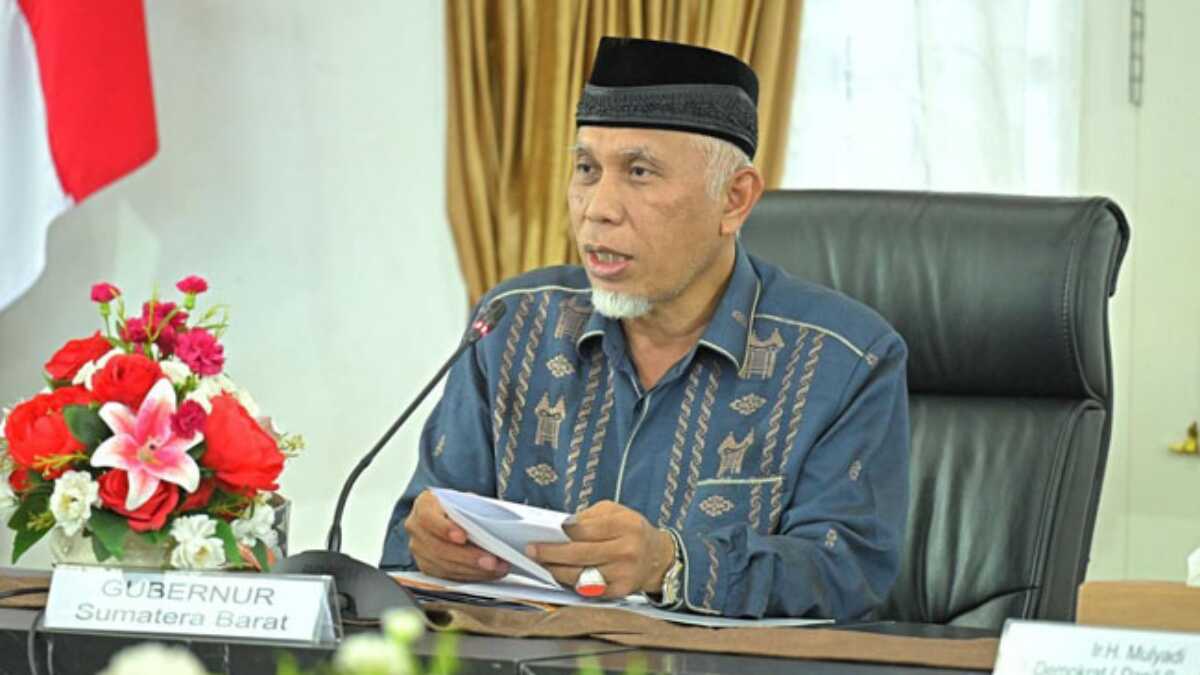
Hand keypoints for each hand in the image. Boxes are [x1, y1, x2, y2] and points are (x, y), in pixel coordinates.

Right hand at [404, 490, 509, 580]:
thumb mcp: (465, 500)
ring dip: (473, 570)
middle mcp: (416, 529)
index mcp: (424, 505)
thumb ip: (472, 509)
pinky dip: (470, 576)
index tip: (463, 536)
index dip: (445, 529)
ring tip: (496, 568)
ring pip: (444, 566)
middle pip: (438, 548)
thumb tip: (492, 523)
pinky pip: (448, 576)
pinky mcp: (427, 567)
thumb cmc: (458, 506)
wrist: (447, 516)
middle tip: (491, 561)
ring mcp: (419, 550)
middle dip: (468, 557)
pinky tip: (487, 573)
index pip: (428, 518)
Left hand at [526, 500, 674, 598]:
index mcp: (625, 526)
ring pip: (580, 575)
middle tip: (532, 550)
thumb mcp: (616, 512)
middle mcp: (626, 551)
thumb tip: (562, 527)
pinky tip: (560, 574)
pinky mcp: (619, 591)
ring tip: (543, 563)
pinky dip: (570, 582)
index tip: (550, 530)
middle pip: (579, 554)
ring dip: (556, 570)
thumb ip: (590, 516)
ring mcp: (623, 574)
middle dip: (551, 553)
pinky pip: (587, 589)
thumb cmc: (631, 530)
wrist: (657, 558)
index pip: (587, 530)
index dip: (565, 531)